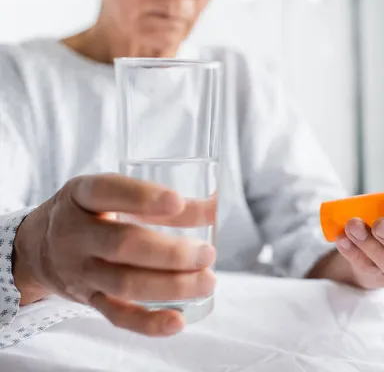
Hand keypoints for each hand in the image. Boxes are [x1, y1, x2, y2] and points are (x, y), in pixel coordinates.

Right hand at [13, 174, 216, 336]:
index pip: (107, 192)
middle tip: (207, 254)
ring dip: (171, 286)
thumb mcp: (112, 194)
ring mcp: (80, 271)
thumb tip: (214, 207)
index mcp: (80, 196)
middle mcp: (75, 234)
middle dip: (170, 252)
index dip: (142, 197)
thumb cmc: (90, 213)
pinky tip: (178, 322)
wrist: (36, 248)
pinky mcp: (88, 299)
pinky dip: (148, 323)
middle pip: (123, 245)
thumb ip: (160, 201)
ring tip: (208, 281)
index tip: (177, 201)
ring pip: (124, 284)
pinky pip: (117, 315)